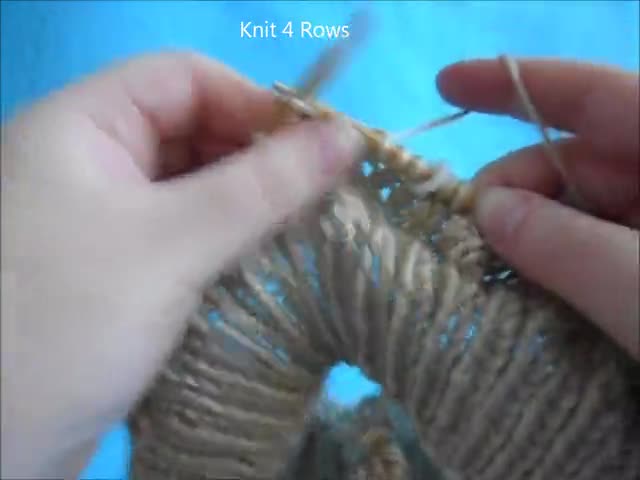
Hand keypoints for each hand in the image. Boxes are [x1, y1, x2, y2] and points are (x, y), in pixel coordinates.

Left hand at [0, 52, 360, 477]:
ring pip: (193, 186)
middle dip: (257, 158)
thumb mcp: (172, 243)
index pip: (183, 79)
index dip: (253, 103)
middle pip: (192, 131)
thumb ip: (264, 186)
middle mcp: (88, 161)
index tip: (316, 147)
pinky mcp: (119, 266)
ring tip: (306, 229)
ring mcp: (103, 216)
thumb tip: (347, 137)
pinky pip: (185, 231)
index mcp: (81, 125)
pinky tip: (267, 260)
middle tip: (321, 195)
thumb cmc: (69, 321)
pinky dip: (227, 240)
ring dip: (248, 204)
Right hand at [437, 58, 638, 359]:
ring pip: (579, 209)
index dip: (516, 83)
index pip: (595, 96)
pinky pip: (594, 244)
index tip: (446, 84)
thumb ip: (566, 246)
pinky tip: (525, 284)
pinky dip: (555, 262)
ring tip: (484, 268)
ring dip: (528, 234)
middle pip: (576, 161)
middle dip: (513, 190)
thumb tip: (485, 210)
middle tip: (463, 237)